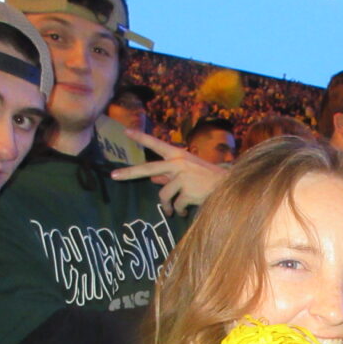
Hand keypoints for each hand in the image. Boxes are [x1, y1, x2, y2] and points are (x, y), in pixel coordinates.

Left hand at [109, 129, 227, 215]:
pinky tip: (184, 211)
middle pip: (149, 168)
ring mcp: (183, 177)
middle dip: (130, 173)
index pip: (157, 145)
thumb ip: (169, 175)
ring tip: (172, 210)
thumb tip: (153, 179)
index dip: (141, 138)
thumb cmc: (207, 180)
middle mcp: (179, 163)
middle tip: (114, 176)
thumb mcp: (188, 173)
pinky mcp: (188, 191)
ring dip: (167, 206)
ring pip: (164, 194)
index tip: (126, 132)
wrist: (229, 188)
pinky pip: (176, 205)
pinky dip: (178, 211)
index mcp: (178, 155)